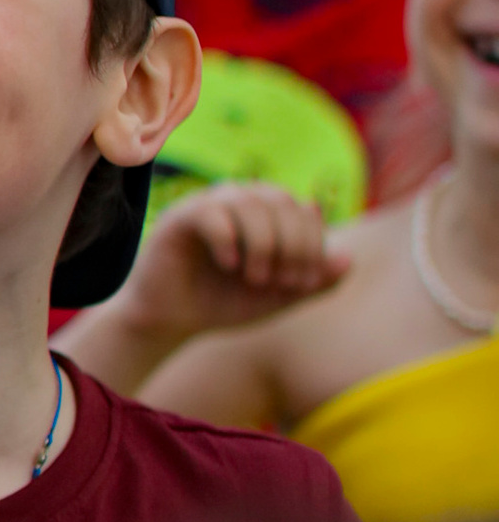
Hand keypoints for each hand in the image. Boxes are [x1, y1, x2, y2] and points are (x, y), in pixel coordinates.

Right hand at [121, 181, 350, 343]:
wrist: (173, 320)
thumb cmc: (225, 303)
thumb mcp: (279, 298)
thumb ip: (315, 282)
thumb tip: (348, 258)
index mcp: (265, 214)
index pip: (303, 210)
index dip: (313, 245)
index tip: (304, 284)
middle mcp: (239, 201)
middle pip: (280, 201)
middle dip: (292, 244)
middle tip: (284, 283)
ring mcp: (209, 205)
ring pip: (250, 201)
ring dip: (263, 243)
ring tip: (256, 278)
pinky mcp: (180, 217)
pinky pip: (211, 211)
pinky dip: (228, 239)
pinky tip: (231, 267)